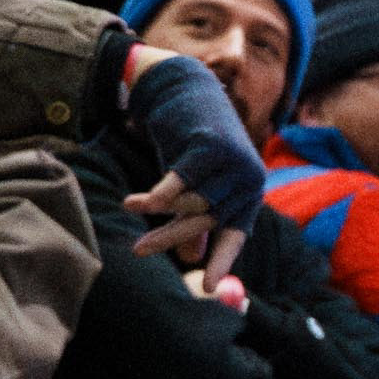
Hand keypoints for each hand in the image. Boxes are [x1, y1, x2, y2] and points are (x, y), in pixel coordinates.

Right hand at [117, 50, 265, 290]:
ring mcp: (234, 162)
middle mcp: (248, 180)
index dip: (222, 261)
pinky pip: (180, 182)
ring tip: (129, 206)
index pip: (236, 234)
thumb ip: (196, 220)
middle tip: (138, 251)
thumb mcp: (196, 185)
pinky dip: (158, 195)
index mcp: (247, 194)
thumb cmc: (191, 144)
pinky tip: (137, 203)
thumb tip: (192, 260)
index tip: (209, 289)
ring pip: (192, 202)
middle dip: (170, 237)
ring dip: (158, 209)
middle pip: (207, 220)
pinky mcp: (211, 147)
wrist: (186, 90)